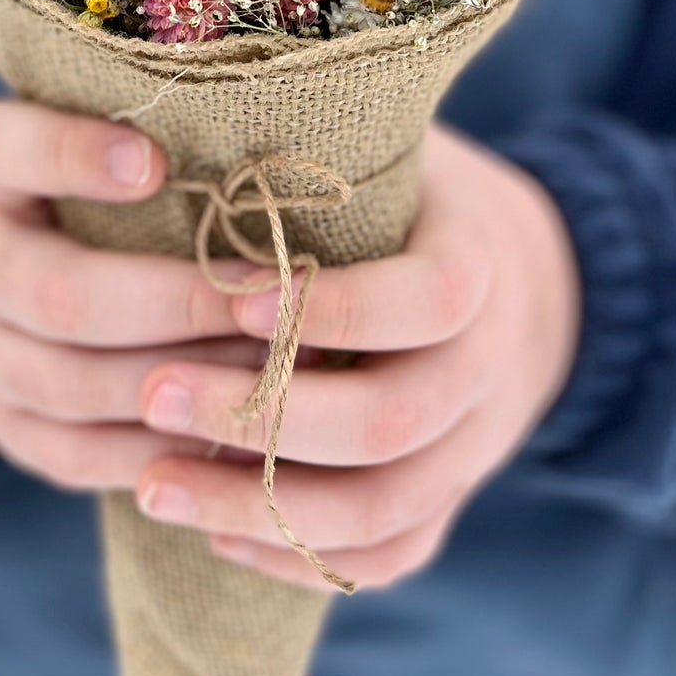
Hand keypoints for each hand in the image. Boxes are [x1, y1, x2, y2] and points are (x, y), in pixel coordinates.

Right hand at [0, 99, 258, 490]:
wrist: (2, 307)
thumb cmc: (92, 208)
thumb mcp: (100, 155)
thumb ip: (154, 146)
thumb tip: (266, 145)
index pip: (5, 148)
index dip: (72, 156)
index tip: (154, 162)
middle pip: (63, 296)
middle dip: (179, 301)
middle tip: (272, 295)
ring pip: (80, 385)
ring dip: (187, 377)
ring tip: (275, 362)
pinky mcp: (15, 434)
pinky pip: (89, 454)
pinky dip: (167, 446)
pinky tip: (237, 429)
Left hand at [133, 124, 580, 589]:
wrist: (525, 275)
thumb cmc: (413, 190)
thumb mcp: (390, 148)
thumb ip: (322, 150)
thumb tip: (193, 118)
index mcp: (480, 261)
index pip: (430, 299)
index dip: (334, 307)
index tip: (230, 296)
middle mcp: (490, 365)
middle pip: (393, 421)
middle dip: (264, 416)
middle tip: (153, 392)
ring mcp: (476, 445)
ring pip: (382, 511)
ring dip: (258, 508)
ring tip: (150, 485)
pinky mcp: (449, 500)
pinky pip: (387, 556)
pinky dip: (299, 557)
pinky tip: (214, 534)